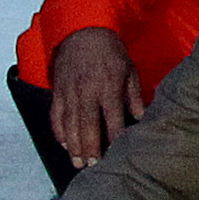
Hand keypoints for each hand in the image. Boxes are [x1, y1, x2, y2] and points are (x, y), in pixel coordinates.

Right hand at [49, 26, 144, 166]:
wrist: (83, 34)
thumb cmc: (111, 53)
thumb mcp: (130, 70)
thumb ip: (134, 96)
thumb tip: (142, 117)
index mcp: (108, 88)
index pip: (113, 119)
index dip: (115, 138)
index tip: (119, 153)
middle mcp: (87, 94)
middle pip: (88, 127)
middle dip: (90, 148)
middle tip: (93, 166)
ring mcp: (69, 94)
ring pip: (70, 126)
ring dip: (73, 146)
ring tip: (78, 163)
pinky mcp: (57, 93)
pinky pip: (55, 117)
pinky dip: (59, 133)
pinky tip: (64, 144)